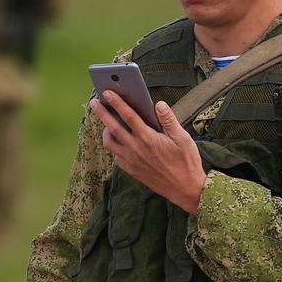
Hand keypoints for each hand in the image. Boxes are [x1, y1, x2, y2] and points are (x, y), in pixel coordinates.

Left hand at [90, 91, 206, 213]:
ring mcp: (132, 161)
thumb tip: (159, 104)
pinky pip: (116, 157)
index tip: (107, 92)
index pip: (128, 116)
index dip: (117, 102)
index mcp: (148, 138)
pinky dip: (114, 147)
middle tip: (94, 102)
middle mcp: (136, 149)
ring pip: (110, 143)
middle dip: (102, 113)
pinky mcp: (132, 171)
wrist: (185, 189)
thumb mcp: (183, 138)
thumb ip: (169, 120)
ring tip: (106, 123)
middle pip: (113, 127)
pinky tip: (119, 142)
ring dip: (105, 131)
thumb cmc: (186, 162)